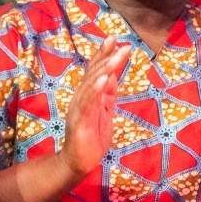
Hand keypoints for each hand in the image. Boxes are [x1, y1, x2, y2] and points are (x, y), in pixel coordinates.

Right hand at [58, 39, 131, 177]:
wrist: (78, 162)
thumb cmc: (91, 137)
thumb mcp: (104, 110)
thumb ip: (108, 93)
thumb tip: (114, 73)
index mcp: (87, 95)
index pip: (95, 70)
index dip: (103, 54)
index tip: (115, 39)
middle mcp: (80, 98)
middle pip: (93, 73)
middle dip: (107, 58)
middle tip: (122, 44)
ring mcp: (79, 108)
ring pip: (91, 85)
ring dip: (104, 70)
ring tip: (116, 57)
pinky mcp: (80, 121)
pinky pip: (88, 103)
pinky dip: (96, 90)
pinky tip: (105, 79)